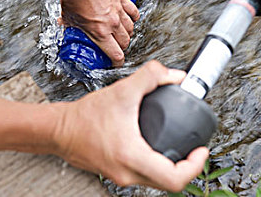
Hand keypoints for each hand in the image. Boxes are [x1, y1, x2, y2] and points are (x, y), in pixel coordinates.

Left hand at [52, 0, 139, 66]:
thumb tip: (63, 27)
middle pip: (125, 42)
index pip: (116, 54)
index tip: (115, 63)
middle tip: (116, 48)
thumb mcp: (67, 17)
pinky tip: (131, 18)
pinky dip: (134, 17)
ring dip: (128, 34)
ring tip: (122, 34)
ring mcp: (118, 11)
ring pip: (131, 28)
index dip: (117, 62)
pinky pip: (133, 11)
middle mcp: (112, 24)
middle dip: (122, 48)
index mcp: (99, 33)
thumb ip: (68, 25)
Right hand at [53, 61, 208, 191]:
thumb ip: (151, 78)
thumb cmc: (83, 117)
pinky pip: (143, 175)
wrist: (59, 129)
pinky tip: (153, 146)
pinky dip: (153, 164)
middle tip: (192, 149)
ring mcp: (121, 177)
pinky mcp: (116, 173)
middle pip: (169, 183)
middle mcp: (128, 173)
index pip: (175, 179)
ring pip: (156, 181)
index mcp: (132, 157)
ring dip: (169, 166)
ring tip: (176, 146)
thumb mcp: (122, 92)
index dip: (195, 166)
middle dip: (186, 166)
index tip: (201, 151)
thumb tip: (174, 76)